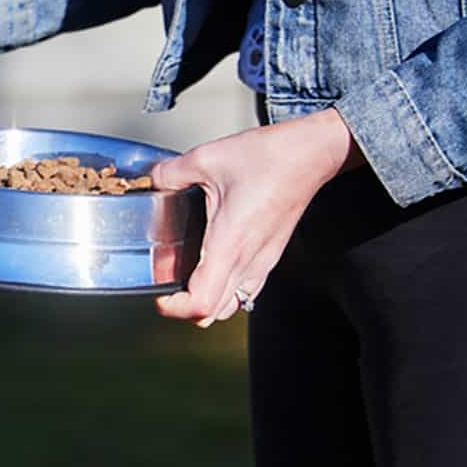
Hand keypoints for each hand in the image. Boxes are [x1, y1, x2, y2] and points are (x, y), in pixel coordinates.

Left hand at [151, 107, 364, 325]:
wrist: (313, 153)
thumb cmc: (272, 157)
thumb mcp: (207, 158)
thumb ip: (171, 172)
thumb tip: (153, 179)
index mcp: (230, 243)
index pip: (202, 303)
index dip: (176, 309)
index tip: (160, 297)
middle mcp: (249, 260)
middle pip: (214, 313)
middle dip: (186, 308)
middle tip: (168, 288)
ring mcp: (264, 261)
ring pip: (232, 304)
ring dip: (207, 299)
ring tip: (187, 278)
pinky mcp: (272, 255)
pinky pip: (247, 288)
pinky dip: (226, 289)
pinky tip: (213, 265)